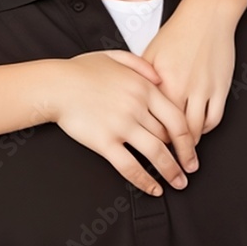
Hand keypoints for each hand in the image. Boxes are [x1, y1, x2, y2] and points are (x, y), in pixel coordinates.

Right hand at [53, 51, 198, 195]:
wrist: (55, 85)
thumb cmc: (80, 71)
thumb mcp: (116, 56)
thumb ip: (142, 65)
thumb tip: (160, 78)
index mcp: (144, 88)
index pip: (177, 118)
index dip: (189, 139)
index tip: (192, 151)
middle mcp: (137, 107)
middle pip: (169, 138)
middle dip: (182, 157)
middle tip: (187, 169)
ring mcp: (121, 125)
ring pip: (156, 154)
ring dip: (171, 172)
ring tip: (177, 183)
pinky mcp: (104, 142)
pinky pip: (130, 166)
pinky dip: (145, 181)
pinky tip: (153, 189)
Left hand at [142, 1, 235, 144]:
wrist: (206, 17)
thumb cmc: (177, 33)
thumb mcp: (150, 54)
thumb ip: (140, 78)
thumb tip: (130, 99)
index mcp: (160, 82)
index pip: (152, 121)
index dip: (149, 138)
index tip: (147, 148)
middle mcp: (182, 88)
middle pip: (173, 131)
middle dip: (170, 151)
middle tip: (167, 161)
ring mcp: (203, 90)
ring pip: (196, 130)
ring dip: (189, 145)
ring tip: (184, 154)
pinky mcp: (220, 89)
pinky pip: (214, 119)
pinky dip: (206, 129)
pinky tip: (199, 131)